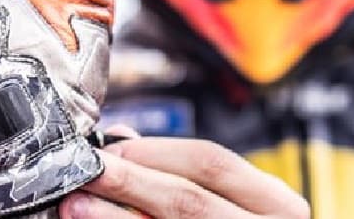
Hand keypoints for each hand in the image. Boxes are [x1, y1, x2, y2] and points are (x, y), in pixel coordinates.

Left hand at [59, 136, 309, 218]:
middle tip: (88, 171)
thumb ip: (185, 173)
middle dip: (131, 181)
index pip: (213, 163)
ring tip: (77, 206)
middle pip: (188, 199)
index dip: (157, 152)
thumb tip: (123, 142)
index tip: (113, 149)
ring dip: (115, 218)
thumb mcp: (232, 203)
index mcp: (277, 206)